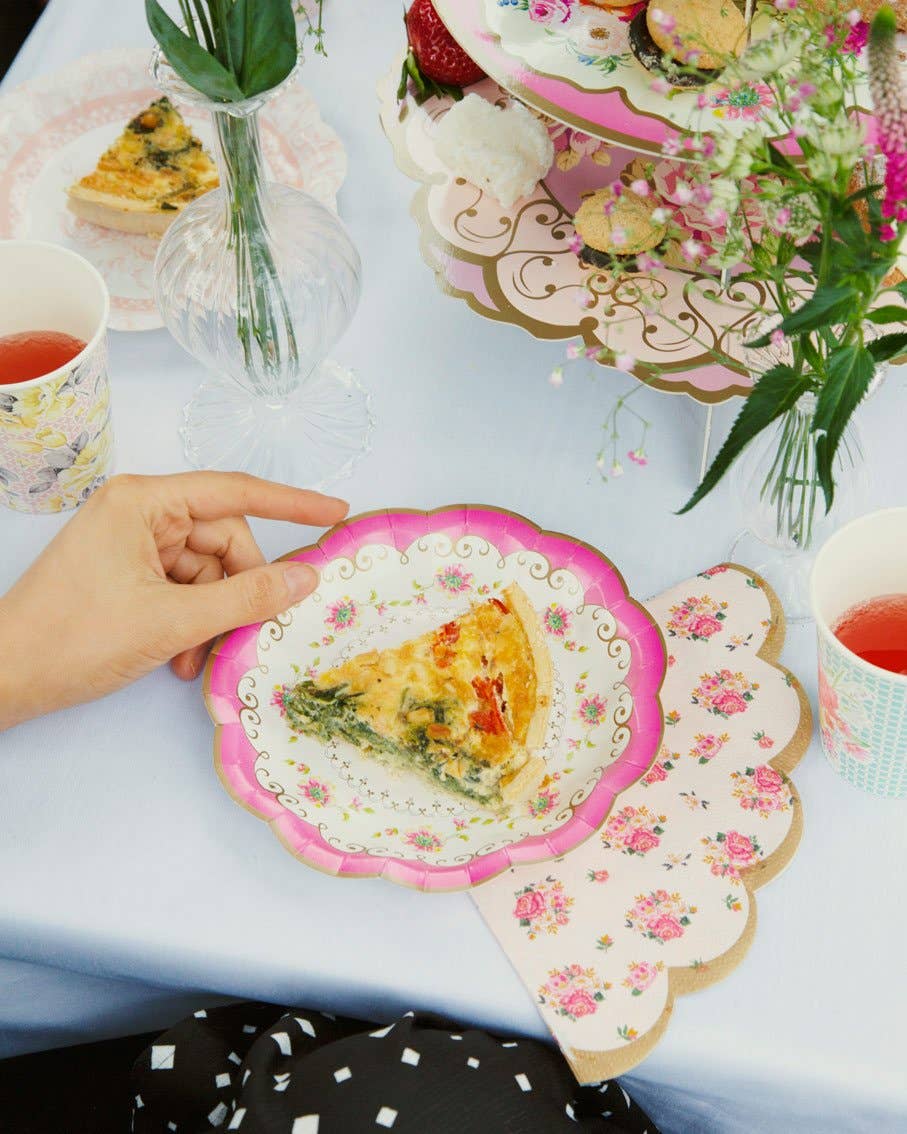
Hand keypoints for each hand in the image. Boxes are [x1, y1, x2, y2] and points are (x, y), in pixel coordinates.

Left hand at [0, 472, 347, 729]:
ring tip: (195, 658)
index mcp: (144, 501)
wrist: (6, 677)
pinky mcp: (126, 572)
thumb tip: (307, 578)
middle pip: (223, 541)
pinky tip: (180, 658)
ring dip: (212, 616)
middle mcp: (140, 512)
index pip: (236, 492)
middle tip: (242, 633)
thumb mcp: (173, 620)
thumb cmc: (77, 638)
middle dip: (236, 590)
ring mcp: (131, 543)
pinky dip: (191, 622)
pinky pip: (183, 589)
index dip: (292, 503)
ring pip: (206, 572)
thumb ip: (247, 597)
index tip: (336, 513)